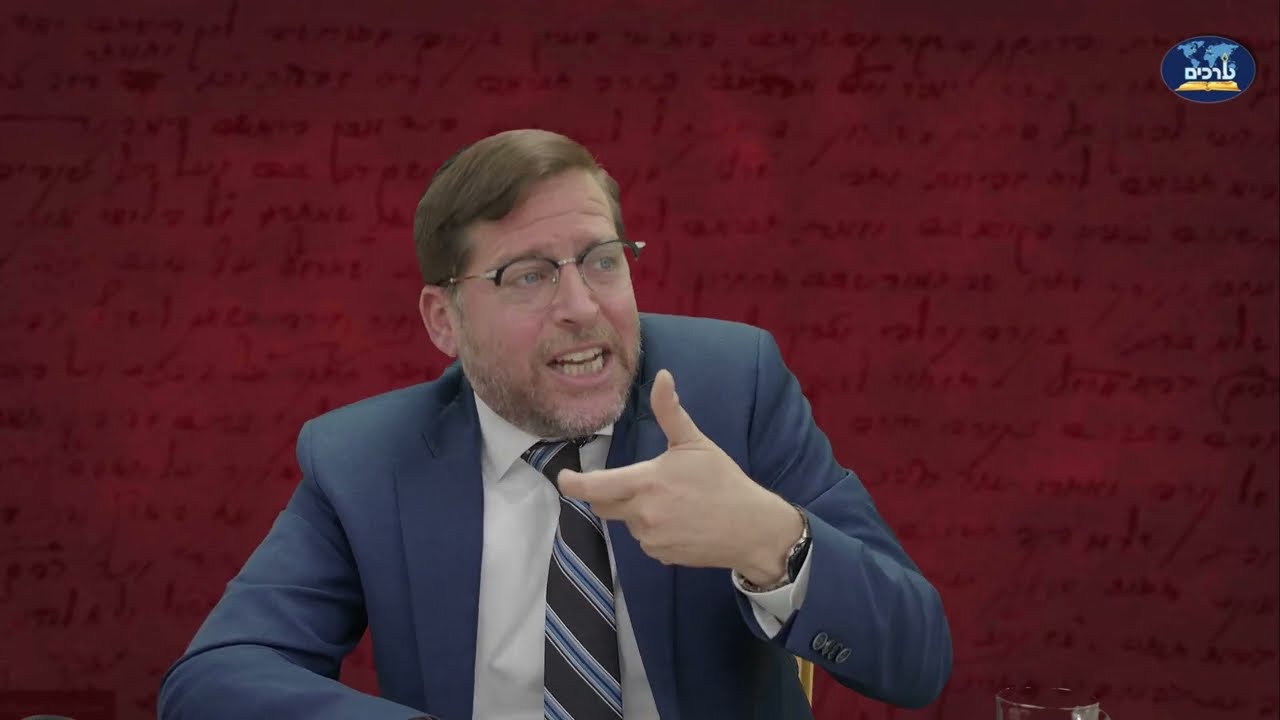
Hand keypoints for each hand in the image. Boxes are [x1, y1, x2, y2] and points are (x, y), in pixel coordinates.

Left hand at [558, 369, 802, 583]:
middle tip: (638, 481)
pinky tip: (680, 521)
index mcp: (645, 482)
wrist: (751, 528)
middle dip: (609, 493)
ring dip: (637, 510)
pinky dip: (654, 529)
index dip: (572, 483)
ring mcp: (650, 538)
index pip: (593, 487)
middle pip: (603, 505)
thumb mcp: (695, 442)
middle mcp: (641, 513)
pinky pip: (645, 539)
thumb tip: (661, 376)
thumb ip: (670, 411)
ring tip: (673, 501)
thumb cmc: (723, 481)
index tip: (564, 477)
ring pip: (627, 521)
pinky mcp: (660, 556)